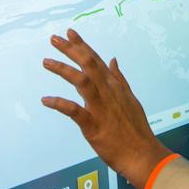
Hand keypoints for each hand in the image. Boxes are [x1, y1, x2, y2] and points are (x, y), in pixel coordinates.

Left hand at [41, 28, 170, 188]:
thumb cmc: (136, 130)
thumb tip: (113, 60)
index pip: (97, 60)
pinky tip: (46, 99)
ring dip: (63, 69)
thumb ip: (119, 79)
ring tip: (46, 62)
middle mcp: (108, 92)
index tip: (70, 33)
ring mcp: (101, 108)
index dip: (82, 45)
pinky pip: (74, 110)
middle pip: (88, 64)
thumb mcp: (130, 99)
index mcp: (115, 87)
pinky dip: (59, 103)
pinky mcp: (93, 125)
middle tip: (54, 38)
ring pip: (82, 81)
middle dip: (71, 49)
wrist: (143, 155)